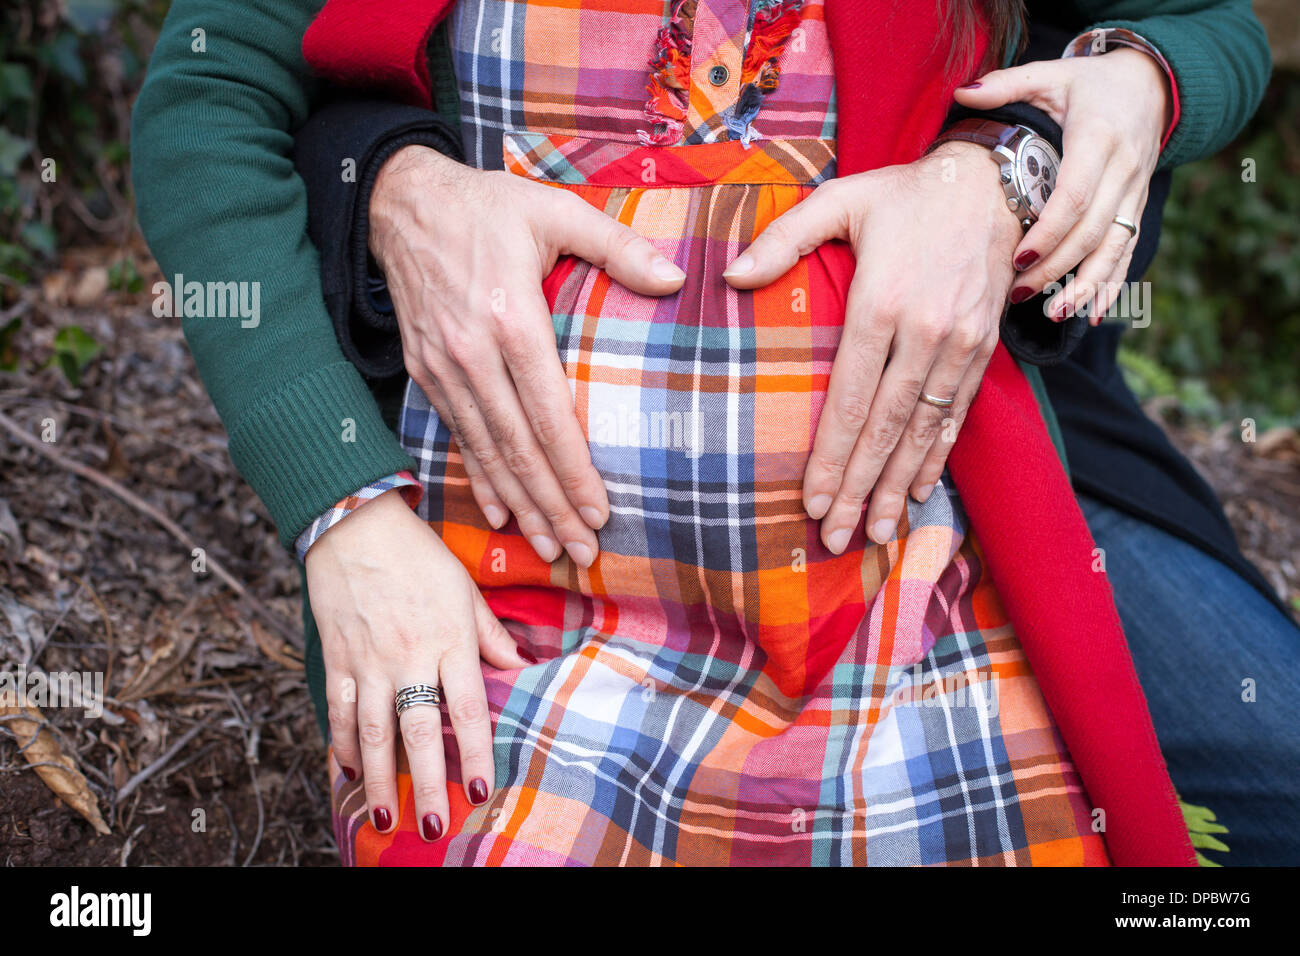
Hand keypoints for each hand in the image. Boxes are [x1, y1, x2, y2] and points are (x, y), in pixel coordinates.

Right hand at [304, 488, 531, 840]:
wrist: (356, 524)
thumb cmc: (420, 556)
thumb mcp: (465, 589)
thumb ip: (491, 636)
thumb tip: (522, 668)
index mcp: (449, 639)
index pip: (466, 708)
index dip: (474, 752)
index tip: (480, 790)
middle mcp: (409, 656)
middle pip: (418, 731)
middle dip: (426, 784)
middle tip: (434, 826)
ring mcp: (369, 661)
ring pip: (372, 731)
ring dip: (379, 778)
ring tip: (385, 816)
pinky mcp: (337, 658)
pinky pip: (338, 711)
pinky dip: (342, 745)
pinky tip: (349, 772)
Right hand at [369, 146, 686, 566]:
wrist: (401, 200)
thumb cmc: (488, 206)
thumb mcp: (556, 210)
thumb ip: (618, 247)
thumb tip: (678, 277)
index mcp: (510, 317)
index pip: (548, 412)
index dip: (574, 468)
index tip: (601, 510)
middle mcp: (471, 353)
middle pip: (518, 447)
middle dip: (552, 506)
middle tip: (582, 551)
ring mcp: (443, 367)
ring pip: (487, 452)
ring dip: (519, 505)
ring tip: (550, 547)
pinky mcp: (424, 372)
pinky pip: (457, 437)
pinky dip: (480, 479)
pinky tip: (500, 514)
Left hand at [724, 142, 1020, 550]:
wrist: (993, 184)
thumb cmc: (903, 196)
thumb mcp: (839, 200)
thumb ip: (784, 240)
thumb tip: (730, 277)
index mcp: (883, 301)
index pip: (851, 397)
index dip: (832, 455)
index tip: (811, 500)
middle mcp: (926, 331)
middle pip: (886, 427)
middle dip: (859, 488)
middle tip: (835, 538)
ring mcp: (961, 345)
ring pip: (924, 430)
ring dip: (898, 487)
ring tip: (875, 533)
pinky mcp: (984, 350)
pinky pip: (957, 415)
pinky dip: (937, 457)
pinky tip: (918, 492)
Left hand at [955, 48, 1171, 322]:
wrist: (1150, 84)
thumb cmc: (1089, 84)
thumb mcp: (1050, 75)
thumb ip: (1007, 84)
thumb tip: (963, 93)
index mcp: (1098, 138)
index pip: (1075, 196)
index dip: (1048, 232)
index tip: (1017, 259)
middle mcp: (1123, 169)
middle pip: (1092, 231)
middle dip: (1057, 268)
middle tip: (1018, 294)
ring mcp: (1135, 193)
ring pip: (1114, 248)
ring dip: (1085, 285)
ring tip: (1053, 314)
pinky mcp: (1138, 208)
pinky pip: (1129, 252)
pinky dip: (1113, 284)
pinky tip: (1094, 313)